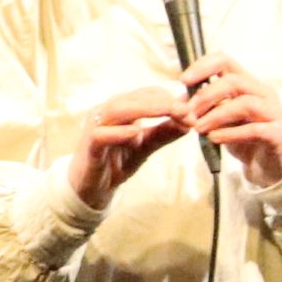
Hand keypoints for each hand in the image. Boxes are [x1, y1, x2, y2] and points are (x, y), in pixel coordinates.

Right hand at [65, 83, 194, 208]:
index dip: (171, 99)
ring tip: (171, 114)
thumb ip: (164, 133)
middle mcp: (106, 112)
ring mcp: (95, 127)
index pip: (147, 94)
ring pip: (117, 110)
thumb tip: (189, 122)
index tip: (192, 111)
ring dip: (146, 110)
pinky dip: (119, 132)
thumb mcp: (146, 146)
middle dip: (163, 102)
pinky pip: (101, 134)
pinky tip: (137, 132)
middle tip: (187, 111)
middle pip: (134, 98)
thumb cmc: (116, 161)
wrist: (92, 187)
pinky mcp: (88, 145)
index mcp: (121, 108)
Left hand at [181, 53, 281, 189]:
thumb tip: (181, 99)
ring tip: (198, 128)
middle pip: (233, 81)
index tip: (183, 81)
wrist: (265, 166)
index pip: (225, 61)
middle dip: (206, 96)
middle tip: (189, 113)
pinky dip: (230, 133)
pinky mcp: (278, 134)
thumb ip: (205, 105)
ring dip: (216, 115)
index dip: (202, 67)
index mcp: (247, 83)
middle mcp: (263, 93)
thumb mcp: (219, 118)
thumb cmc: (241, 137)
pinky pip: (255, 129)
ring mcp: (274, 112)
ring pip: (245, 103)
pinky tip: (214, 138)